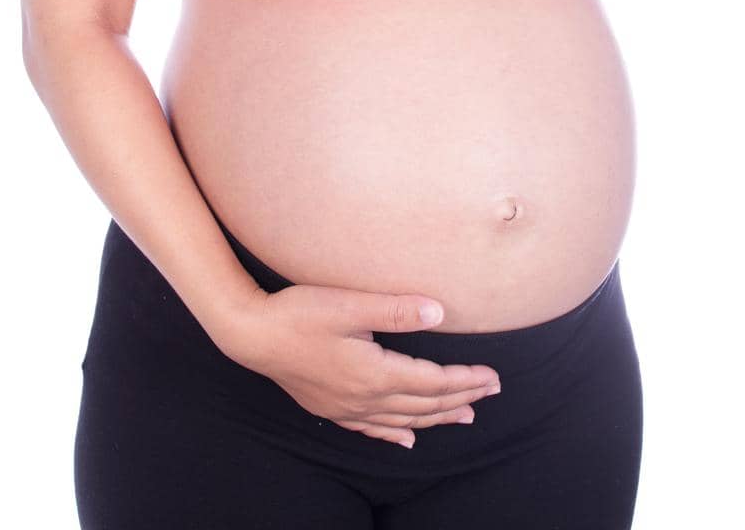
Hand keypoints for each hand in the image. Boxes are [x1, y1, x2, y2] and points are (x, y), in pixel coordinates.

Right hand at [220, 280, 502, 448]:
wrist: (251, 335)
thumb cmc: (300, 314)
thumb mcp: (349, 305)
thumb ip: (396, 310)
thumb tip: (440, 312)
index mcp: (375, 374)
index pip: (433, 382)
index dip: (465, 380)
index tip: (493, 377)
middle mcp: (365, 399)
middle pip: (424, 405)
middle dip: (461, 398)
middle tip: (491, 392)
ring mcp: (347, 408)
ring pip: (404, 420)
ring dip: (437, 418)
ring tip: (465, 415)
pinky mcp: (331, 408)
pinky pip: (372, 429)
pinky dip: (395, 434)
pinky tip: (407, 439)